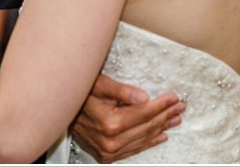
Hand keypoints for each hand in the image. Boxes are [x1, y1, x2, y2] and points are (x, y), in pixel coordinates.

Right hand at [69, 74, 184, 162]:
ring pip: (143, 139)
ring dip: (161, 128)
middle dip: (165, 115)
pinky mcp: (106, 155)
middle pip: (147, 127)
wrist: (59, 109)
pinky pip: (134, 149)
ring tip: (174, 119)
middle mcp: (110, 140)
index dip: (161, 104)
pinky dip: (149, 142)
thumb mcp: (97, 84)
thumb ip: (121, 91)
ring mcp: (108, 150)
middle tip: (179, 106)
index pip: (145, 113)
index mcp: (110, 122)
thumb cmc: (78, 92)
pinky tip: (160, 135)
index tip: (174, 98)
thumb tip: (144, 97)